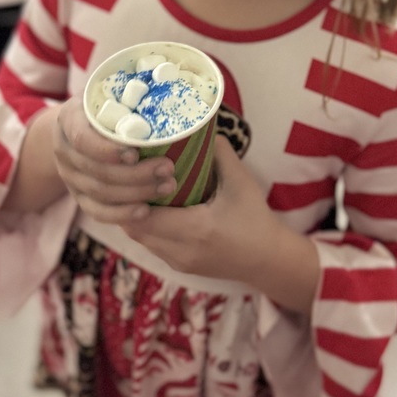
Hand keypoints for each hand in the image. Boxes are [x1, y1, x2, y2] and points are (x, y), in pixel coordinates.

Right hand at [53, 97, 176, 224]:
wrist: (77, 128)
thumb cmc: (105, 105)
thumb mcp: (110, 90)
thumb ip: (130, 88)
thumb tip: (169, 75)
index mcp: (69, 119)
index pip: (82, 139)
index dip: (107, 150)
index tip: (136, 152)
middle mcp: (64, 150)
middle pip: (96, 171)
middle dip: (135, 174)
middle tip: (168, 168)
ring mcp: (70, 176)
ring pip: (100, 193)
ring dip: (136, 192)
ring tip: (168, 185)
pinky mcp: (79, 196)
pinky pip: (97, 211)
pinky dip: (121, 214)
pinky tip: (145, 211)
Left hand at [122, 136, 277, 280]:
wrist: (269, 260)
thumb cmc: (256, 218)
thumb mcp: (241, 181)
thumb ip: (220, 153)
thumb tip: (199, 129)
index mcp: (196, 228)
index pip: (145, 215)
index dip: (133, 193)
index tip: (133, 170)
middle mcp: (181, 250)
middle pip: (135, 228)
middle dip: (128, 203)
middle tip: (129, 176)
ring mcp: (179, 262)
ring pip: (140, 238)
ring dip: (135, 216)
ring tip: (137, 189)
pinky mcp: (180, 266)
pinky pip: (152, 245)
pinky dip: (146, 227)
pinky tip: (152, 207)